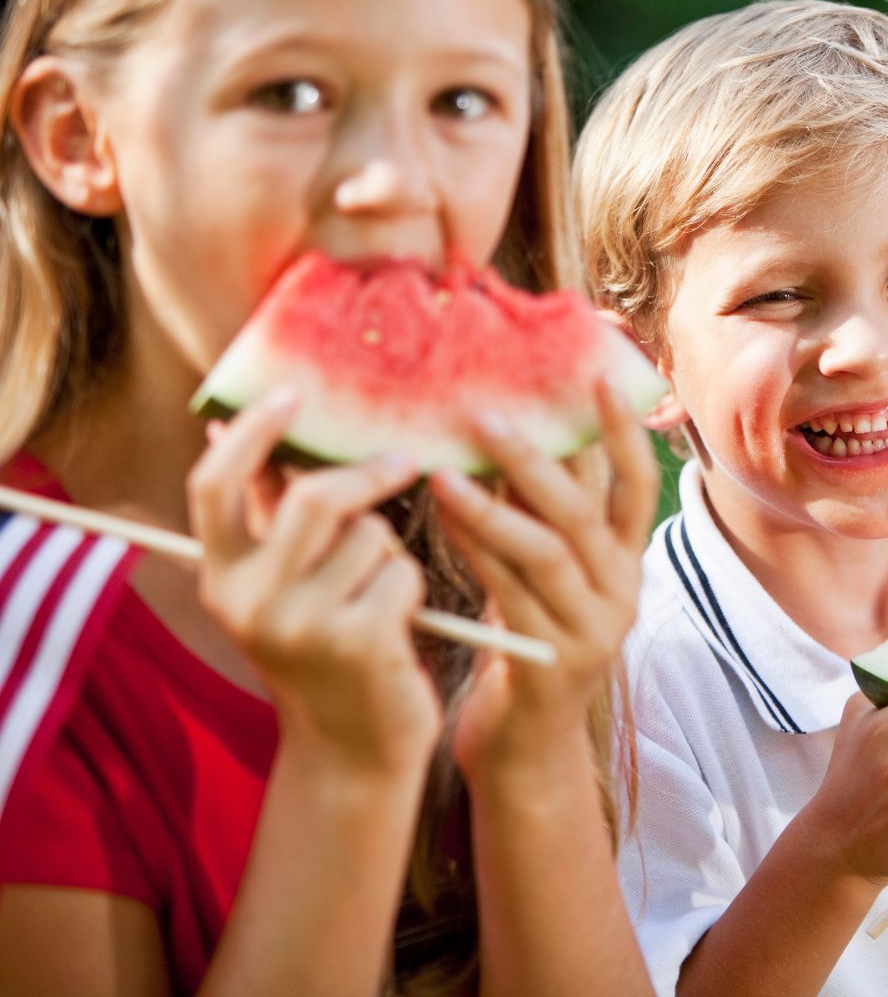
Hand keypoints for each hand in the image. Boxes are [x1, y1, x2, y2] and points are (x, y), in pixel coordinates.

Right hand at [187, 389, 438, 774]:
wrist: (354, 751)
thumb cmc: (329, 650)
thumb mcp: (284, 585)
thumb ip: (266, 514)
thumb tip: (235, 427)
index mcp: (221, 578)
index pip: (215, 486)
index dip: (253, 434)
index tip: (291, 396)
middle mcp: (248, 601)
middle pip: (313, 498)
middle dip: (368, 478)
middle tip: (403, 464)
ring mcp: (299, 624)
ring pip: (371, 536)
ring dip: (391, 555)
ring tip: (381, 598)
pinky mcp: (354, 643)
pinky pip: (402, 575)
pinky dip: (412, 591)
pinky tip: (399, 628)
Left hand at [432, 379, 658, 779]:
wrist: (524, 747)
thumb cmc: (522, 641)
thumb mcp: (542, 574)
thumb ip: (539, 515)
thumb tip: (510, 431)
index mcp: (626, 563)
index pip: (637, 486)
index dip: (620, 433)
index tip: (595, 377)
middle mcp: (622, 592)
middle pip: (587, 512)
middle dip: (536, 460)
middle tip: (485, 416)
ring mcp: (594, 629)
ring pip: (548, 551)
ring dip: (493, 506)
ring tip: (444, 472)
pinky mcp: (556, 662)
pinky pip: (510, 593)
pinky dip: (476, 551)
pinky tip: (442, 523)